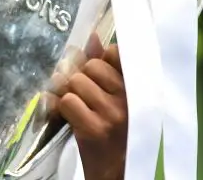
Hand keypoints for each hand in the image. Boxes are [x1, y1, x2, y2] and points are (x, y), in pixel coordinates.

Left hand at [57, 42, 126, 179]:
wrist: (119, 174)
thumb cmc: (120, 134)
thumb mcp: (120, 100)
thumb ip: (107, 68)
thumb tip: (92, 37)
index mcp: (141, 89)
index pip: (115, 53)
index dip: (99, 60)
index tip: (95, 74)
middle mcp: (130, 99)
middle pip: (90, 66)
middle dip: (80, 77)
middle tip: (82, 94)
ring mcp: (112, 114)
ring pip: (75, 82)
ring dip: (69, 93)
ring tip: (77, 107)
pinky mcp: (94, 129)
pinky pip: (67, 102)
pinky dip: (61, 108)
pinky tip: (69, 117)